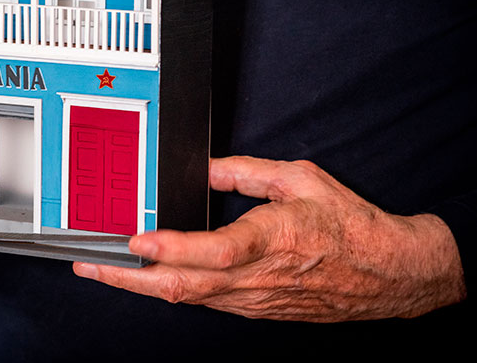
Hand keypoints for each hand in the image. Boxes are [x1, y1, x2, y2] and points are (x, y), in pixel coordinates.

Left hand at [73, 156, 465, 321]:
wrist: (387, 275)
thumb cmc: (349, 226)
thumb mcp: (303, 180)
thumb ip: (249, 172)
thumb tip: (208, 168)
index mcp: (271, 239)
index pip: (213, 250)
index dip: (172, 248)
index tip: (136, 239)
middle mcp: (256, 276)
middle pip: (182, 285)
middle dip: (128, 276)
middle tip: (88, 263)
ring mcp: (253, 299)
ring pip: (187, 298)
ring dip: (140, 285)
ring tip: (104, 269)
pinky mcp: (255, 309)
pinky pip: (204, 302)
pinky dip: (169, 290)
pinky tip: (149, 279)